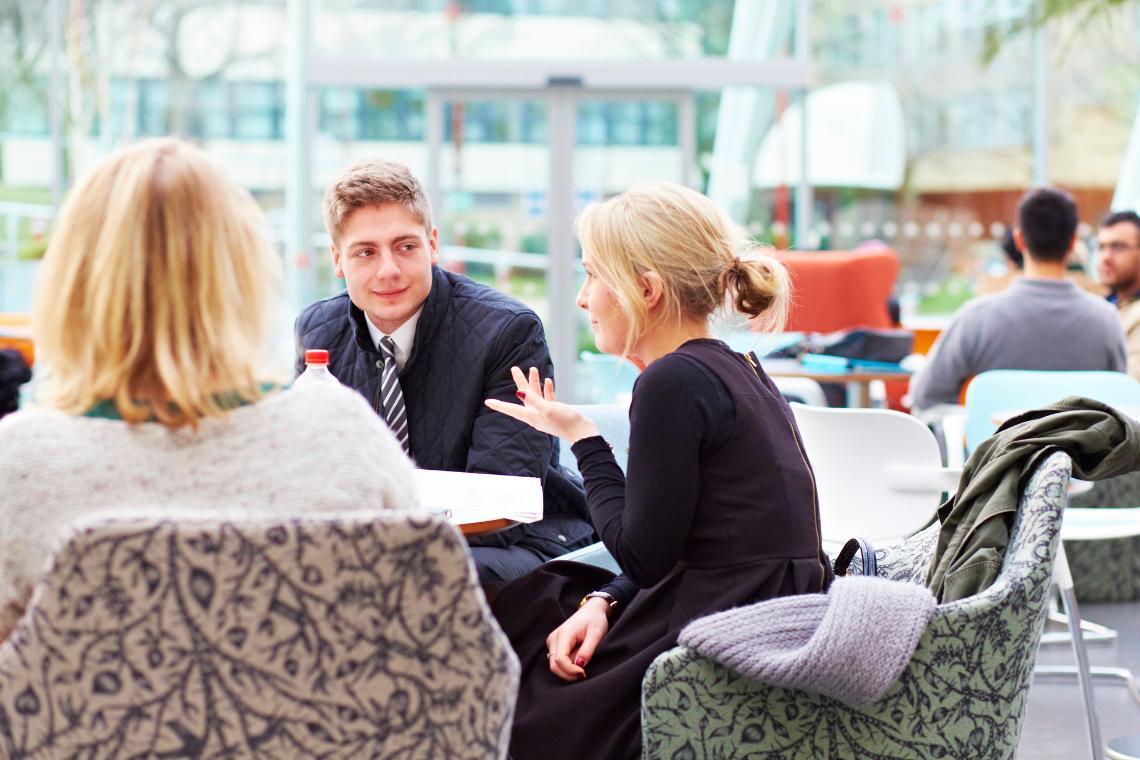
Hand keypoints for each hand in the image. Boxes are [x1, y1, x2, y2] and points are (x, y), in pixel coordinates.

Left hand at [485, 366, 599, 442]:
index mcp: (531, 416)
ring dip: (534, 382)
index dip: (499, 405)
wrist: (582, 432)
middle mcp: (536, 415)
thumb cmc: (565, 422)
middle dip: (519, 382)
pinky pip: (548, 399)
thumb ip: (534, 400)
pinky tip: (548, 381)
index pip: (511, 409)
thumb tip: (519, 392)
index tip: (488, 402)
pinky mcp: (556, 412)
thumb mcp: (547, 409)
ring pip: (537, 395)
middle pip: (524, 396)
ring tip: (533, 368)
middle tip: (513, 368)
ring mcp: (546, 414)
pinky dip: (547, 389)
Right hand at [545, 598, 610, 680]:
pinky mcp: (554, 645)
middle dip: (568, 674)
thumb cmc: (595, 620)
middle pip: (554, 665)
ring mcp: (552, 641)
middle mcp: (554, 638)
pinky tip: (577, 662)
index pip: (560, 660)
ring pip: (554, 665)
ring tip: (582, 665)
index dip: (570, 671)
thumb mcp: (596, 634)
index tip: (584, 673)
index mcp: (564, 634)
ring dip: (567, 671)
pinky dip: (566, 667)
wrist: (591, 610)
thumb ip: (588, 650)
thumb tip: (579, 665)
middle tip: (583, 675)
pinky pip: (557, 661)